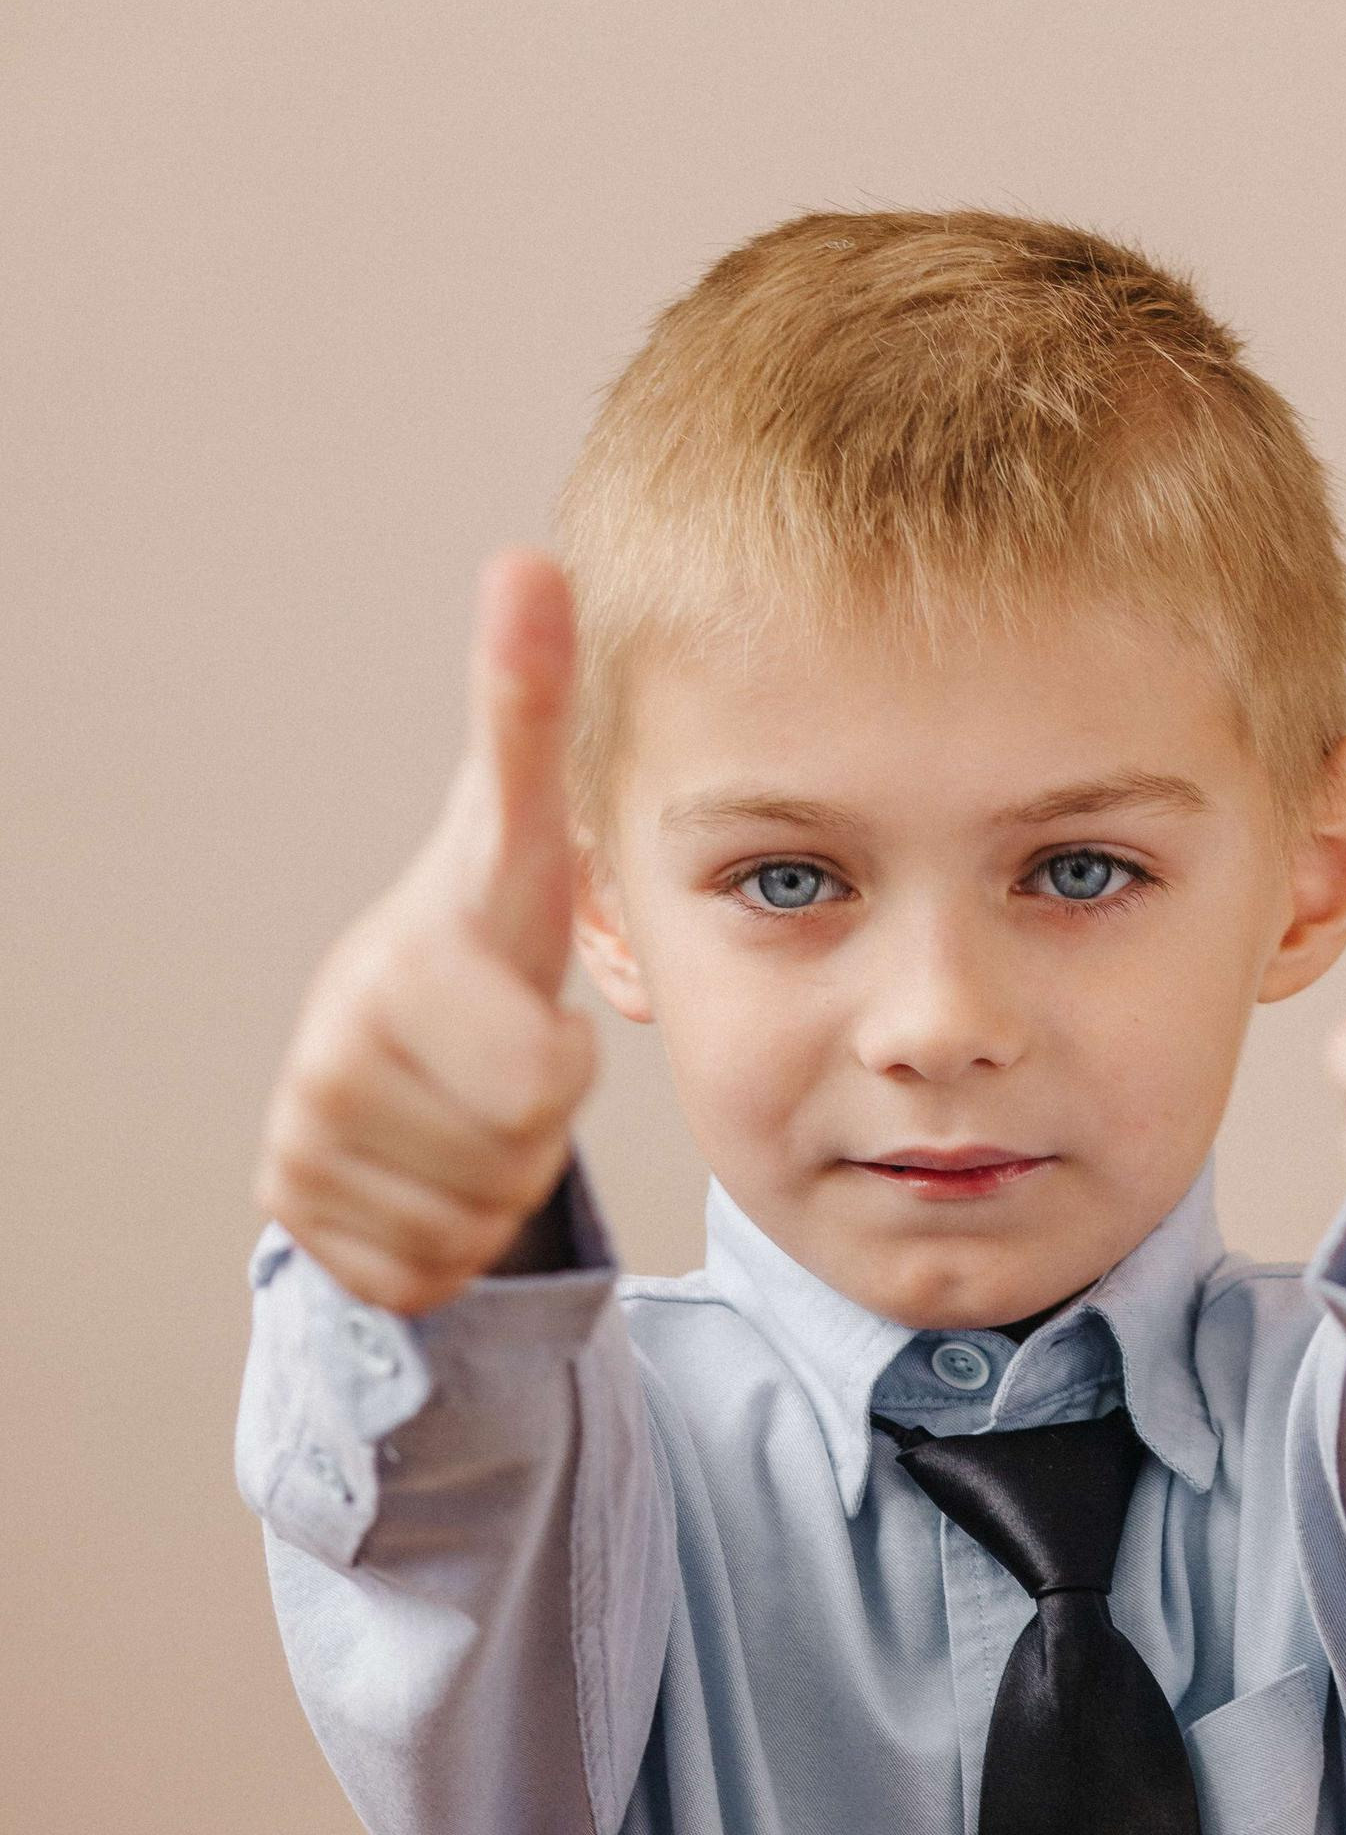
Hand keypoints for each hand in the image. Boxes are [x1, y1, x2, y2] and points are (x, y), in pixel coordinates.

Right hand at [252, 549, 599, 1314]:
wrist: (400, 1033)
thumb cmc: (482, 931)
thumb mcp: (523, 832)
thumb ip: (530, 707)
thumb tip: (528, 562)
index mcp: (395, 970)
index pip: (538, 1080)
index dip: (559, 1065)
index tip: (531, 1015)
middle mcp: (330, 1053)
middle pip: (519, 1162)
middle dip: (538, 1129)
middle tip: (508, 1068)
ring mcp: (300, 1139)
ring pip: (477, 1222)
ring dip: (500, 1181)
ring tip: (470, 1108)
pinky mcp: (296, 1221)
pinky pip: (425, 1273)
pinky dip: (449, 1241)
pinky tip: (431, 1166)